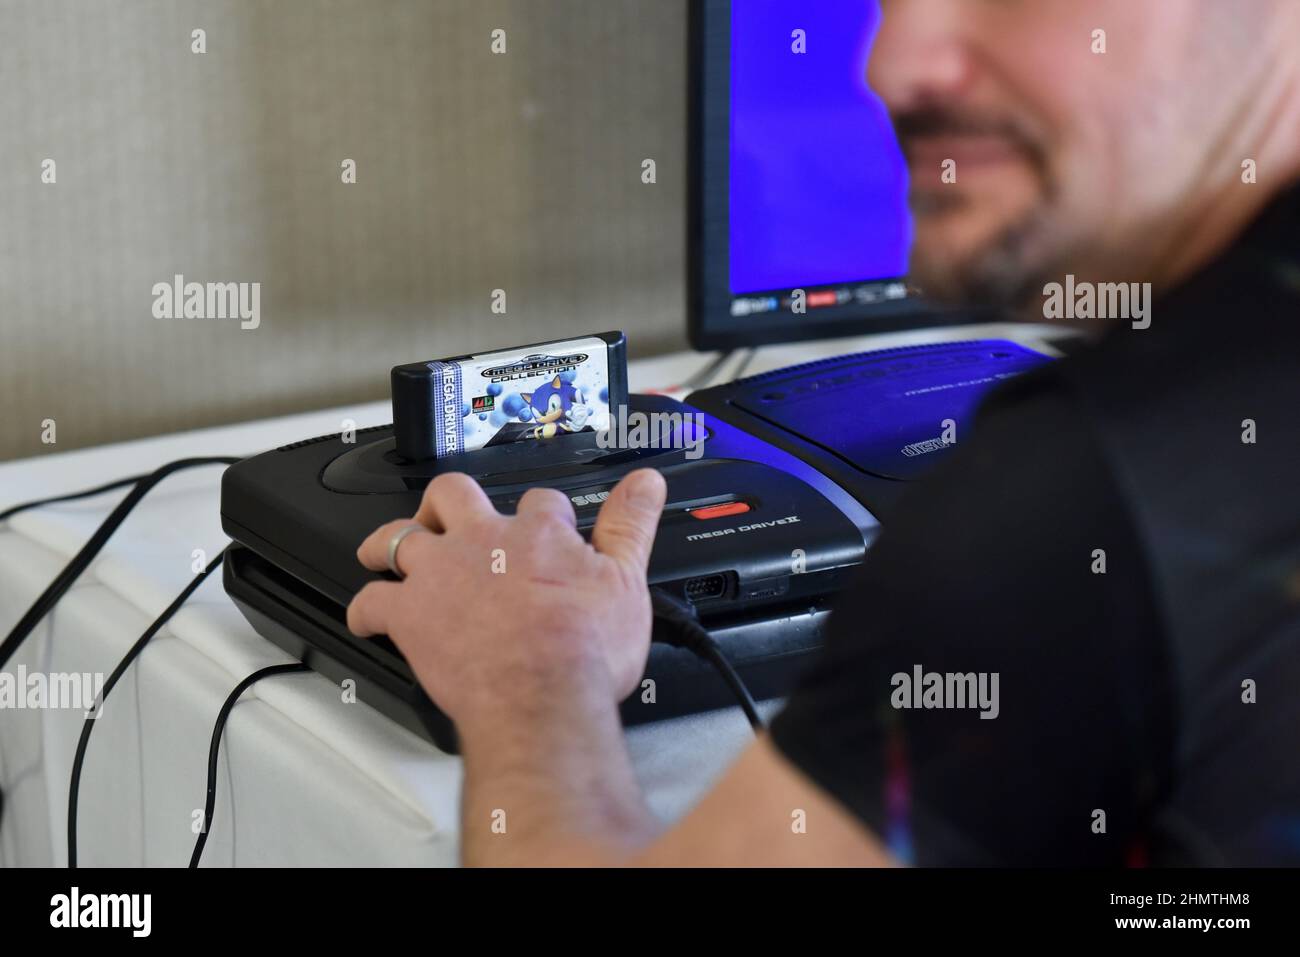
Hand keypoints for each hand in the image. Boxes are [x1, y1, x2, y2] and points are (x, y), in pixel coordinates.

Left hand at [346, 469, 667, 727]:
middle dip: (446, 503)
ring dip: (387, 542)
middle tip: (445, 516)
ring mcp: (441, 574)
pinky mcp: (410, 614)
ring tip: (381, 549)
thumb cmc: (583, 650)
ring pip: (399, 537)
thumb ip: (631, 525)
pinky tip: (366, 617)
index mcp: (536, 533)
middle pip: (452, 496)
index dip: (541, 516)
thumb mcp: (626, 580)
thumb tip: (646, 483)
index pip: (538, 503)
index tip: (544, 530)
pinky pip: (372, 603)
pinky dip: (365, 610)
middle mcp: (482, 541)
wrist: (540, 695)